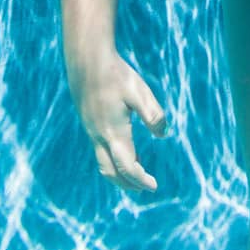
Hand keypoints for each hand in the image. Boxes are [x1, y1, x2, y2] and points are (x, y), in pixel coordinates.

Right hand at [68, 51, 167, 192]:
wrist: (86, 60)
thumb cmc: (116, 75)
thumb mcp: (140, 93)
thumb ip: (153, 116)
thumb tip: (163, 135)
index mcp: (114, 133)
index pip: (128, 167)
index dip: (141, 179)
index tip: (154, 186)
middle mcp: (99, 136)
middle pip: (111, 172)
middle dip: (127, 184)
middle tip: (144, 189)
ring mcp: (91, 130)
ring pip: (103, 162)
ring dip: (118, 173)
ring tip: (136, 173)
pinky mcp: (88, 122)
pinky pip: (99, 150)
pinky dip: (112, 159)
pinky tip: (124, 148)